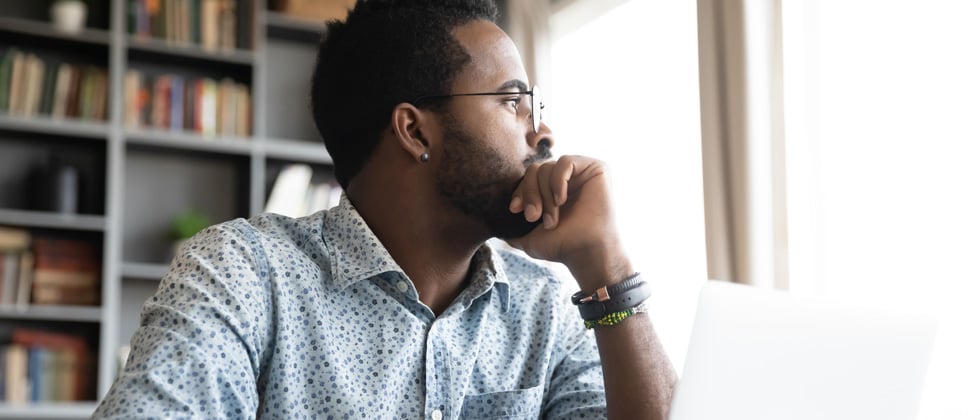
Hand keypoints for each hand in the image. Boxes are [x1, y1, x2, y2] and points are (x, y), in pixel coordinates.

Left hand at [506, 155, 632, 290]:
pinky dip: (557, 181)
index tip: (515, 210)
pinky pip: (565, 162)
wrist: (585, 252)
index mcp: (552, 190)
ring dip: (544, 196)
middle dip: (530, 194)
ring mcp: (581, 172)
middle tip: (533, 217)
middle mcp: (567, 179)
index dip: (520, 191)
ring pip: (547, 168)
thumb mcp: (529, 237)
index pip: (528, 178)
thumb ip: (512, 228)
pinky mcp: (595, 168)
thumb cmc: (562, 245)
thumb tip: (496, 226)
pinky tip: (561, 200)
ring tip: (551, 219)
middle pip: (535, 171)